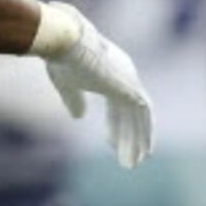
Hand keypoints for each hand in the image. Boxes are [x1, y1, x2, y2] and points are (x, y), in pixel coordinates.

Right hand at [34, 2, 153, 166]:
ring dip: (136, 142)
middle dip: (127, 137)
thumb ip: (74, 100)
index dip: (114, 125)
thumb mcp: (65, 84)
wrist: (65, 41)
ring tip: (131, 165)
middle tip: (127, 160)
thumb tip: (79, 117)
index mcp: (109, 72)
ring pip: (138, 118)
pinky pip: (143, 116)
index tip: (110, 143)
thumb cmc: (61, 59)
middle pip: (129, 113)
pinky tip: (143, 153)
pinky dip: (144, 134)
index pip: (117, 104)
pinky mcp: (130, 88)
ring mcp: (129, 80)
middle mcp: (124, 75)